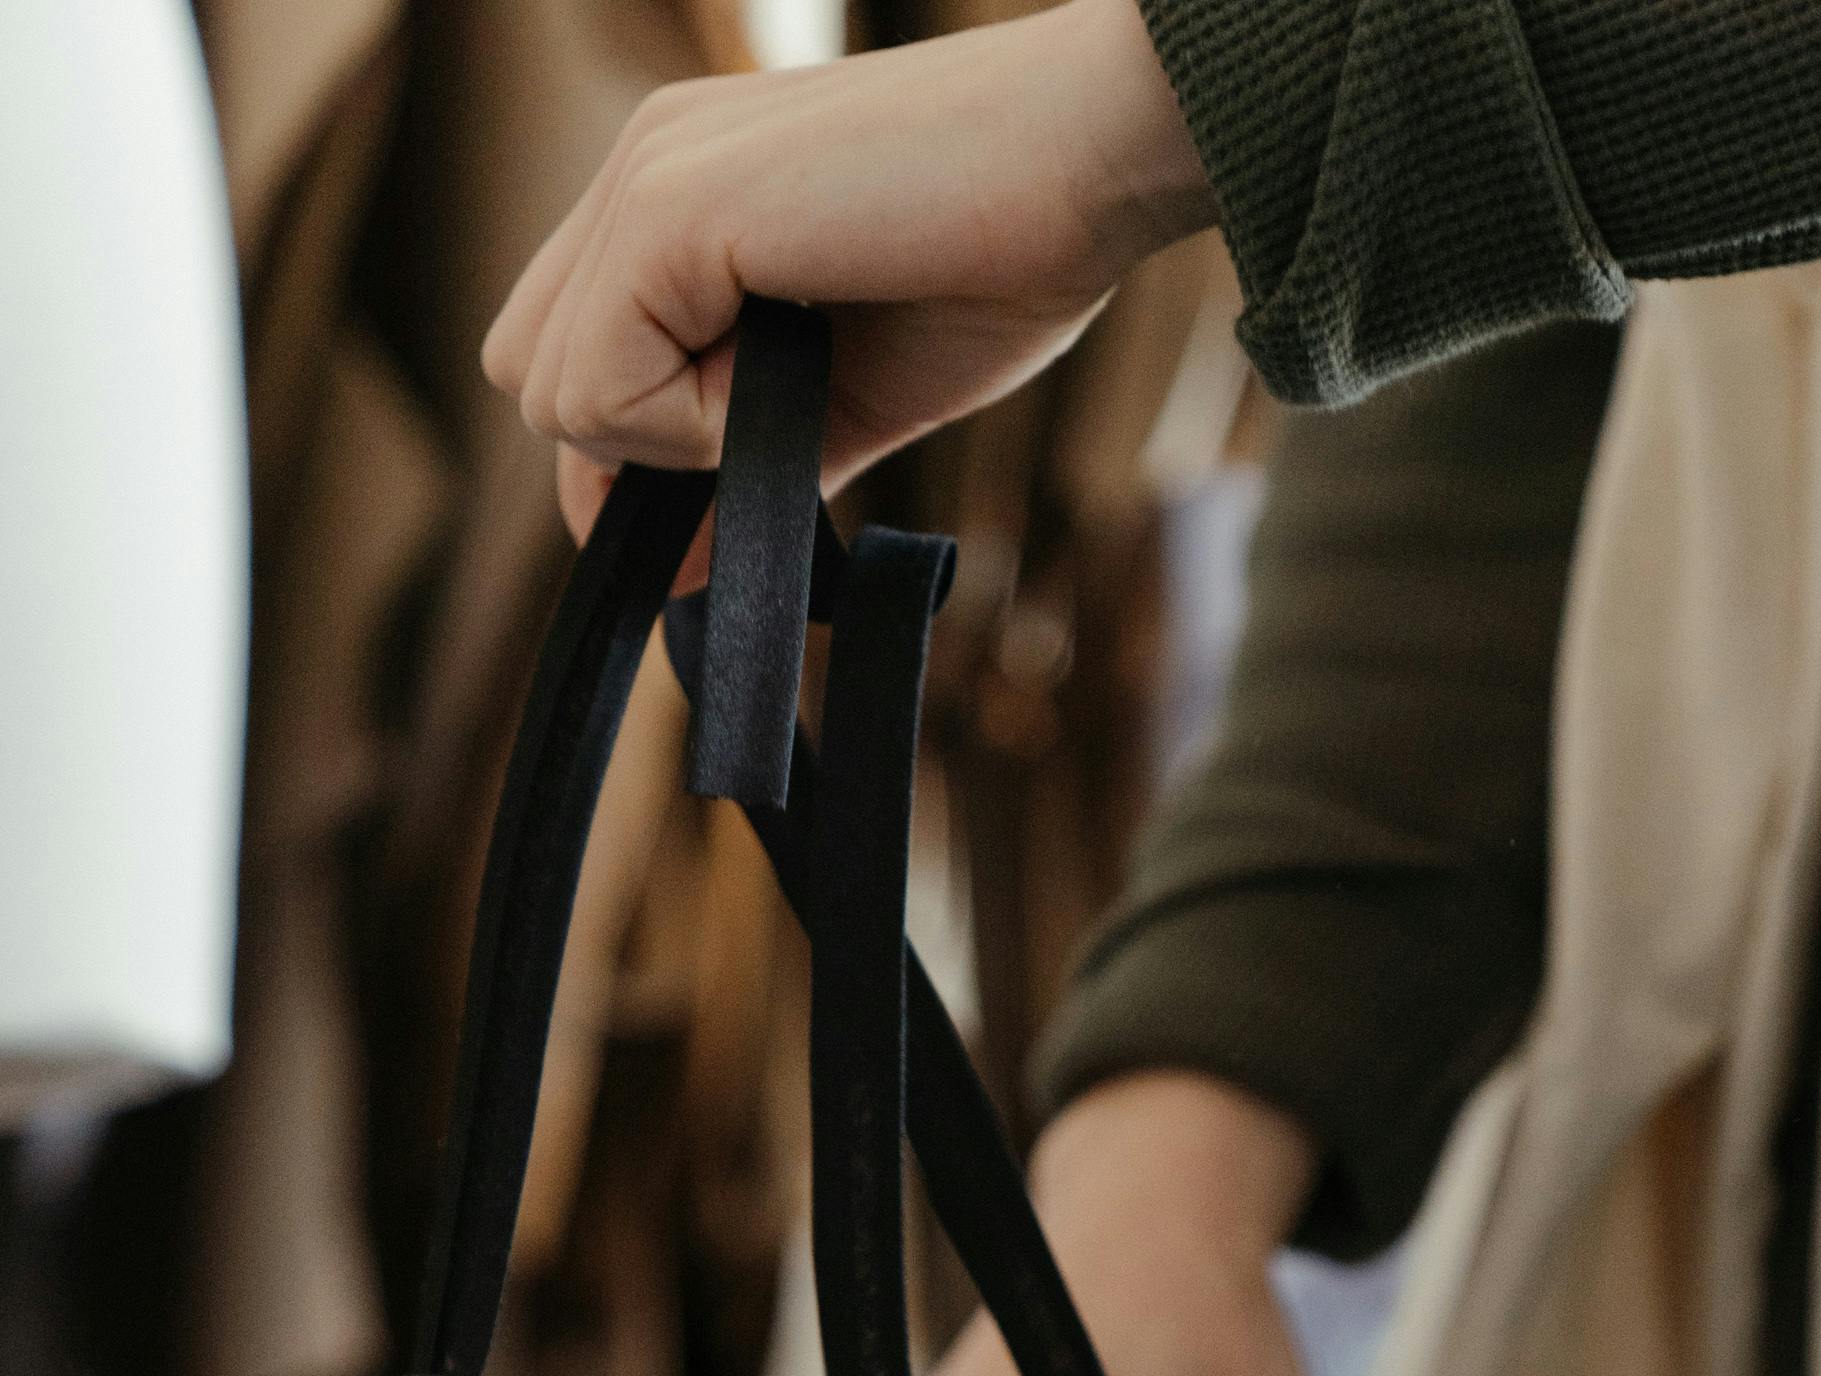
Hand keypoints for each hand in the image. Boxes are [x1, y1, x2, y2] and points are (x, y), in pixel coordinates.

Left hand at [483, 0, 1211, 565]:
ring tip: (792, 385)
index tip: (746, 465)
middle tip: (765, 424)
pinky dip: (689, 426)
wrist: (1093, 156)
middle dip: (631, 449)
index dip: (636, 451)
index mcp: (674, 195)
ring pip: (550, 390)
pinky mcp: (669, 206)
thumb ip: (744, 472)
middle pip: (529, 375)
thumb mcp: (844, 400)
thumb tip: (674, 576)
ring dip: (665, 437)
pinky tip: (791, 371)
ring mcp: (646, 178)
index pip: (569, 359)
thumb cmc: (999, 262)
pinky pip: (603, 386)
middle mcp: (640, 168)